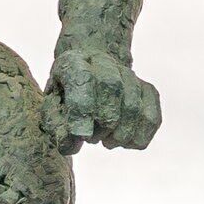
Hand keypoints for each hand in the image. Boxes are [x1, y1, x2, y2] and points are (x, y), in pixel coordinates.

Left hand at [46, 46, 162, 151]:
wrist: (91, 72)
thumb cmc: (67, 96)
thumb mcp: (52, 107)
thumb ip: (56, 126)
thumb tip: (74, 142)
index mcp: (73, 62)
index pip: (82, 78)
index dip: (83, 108)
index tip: (82, 135)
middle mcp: (104, 61)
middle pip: (112, 88)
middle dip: (103, 123)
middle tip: (92, 139)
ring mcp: (129, 74)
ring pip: (134, 106)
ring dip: (120, 134)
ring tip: (106, 141)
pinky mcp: (148, 90)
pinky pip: (152, 117)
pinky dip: (139, 137)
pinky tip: (125, 142)